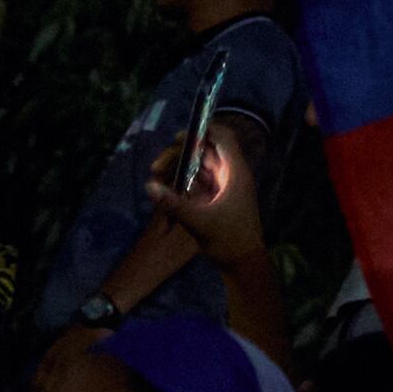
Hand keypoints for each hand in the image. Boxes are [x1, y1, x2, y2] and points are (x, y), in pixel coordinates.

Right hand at [147, 123, 270, 264]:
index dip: (205, 131)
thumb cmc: (228, 239)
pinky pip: (202, 179)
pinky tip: (167, 184)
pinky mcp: (219, 197)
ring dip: (182, 166)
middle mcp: (232, 175)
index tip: (179, 136)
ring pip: (203, 166)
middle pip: (208, 152)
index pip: (224, 140)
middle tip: (157, 165)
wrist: (242, 260)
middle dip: (183, 153)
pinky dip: (186, 178)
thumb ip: (174, 203)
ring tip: (157, 172)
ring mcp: (226, 185)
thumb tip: (150, 185)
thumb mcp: (198, 221)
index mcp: (235, 173)